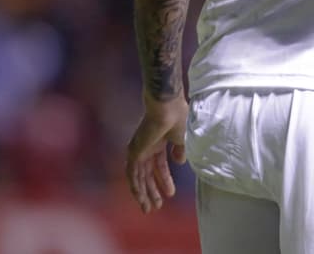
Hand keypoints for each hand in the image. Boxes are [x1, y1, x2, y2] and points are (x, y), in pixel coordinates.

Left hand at [126, 95, 188, 213]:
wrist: (168, 106)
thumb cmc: (177, 116)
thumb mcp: (182, 137)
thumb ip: (180, 150)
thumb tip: (180, 162)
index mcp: (158, 142)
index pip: (159, 166)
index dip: (164, 180)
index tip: (171, 194)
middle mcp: (146, 147)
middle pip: (147, 174)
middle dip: (152, 190)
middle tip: (157, 206)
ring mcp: (138, 149)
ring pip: (138, 177)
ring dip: (143, 193)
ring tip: (149, 208)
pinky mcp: (134, 151)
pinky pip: (132, 174)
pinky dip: (135, 186)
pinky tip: (140, 197)